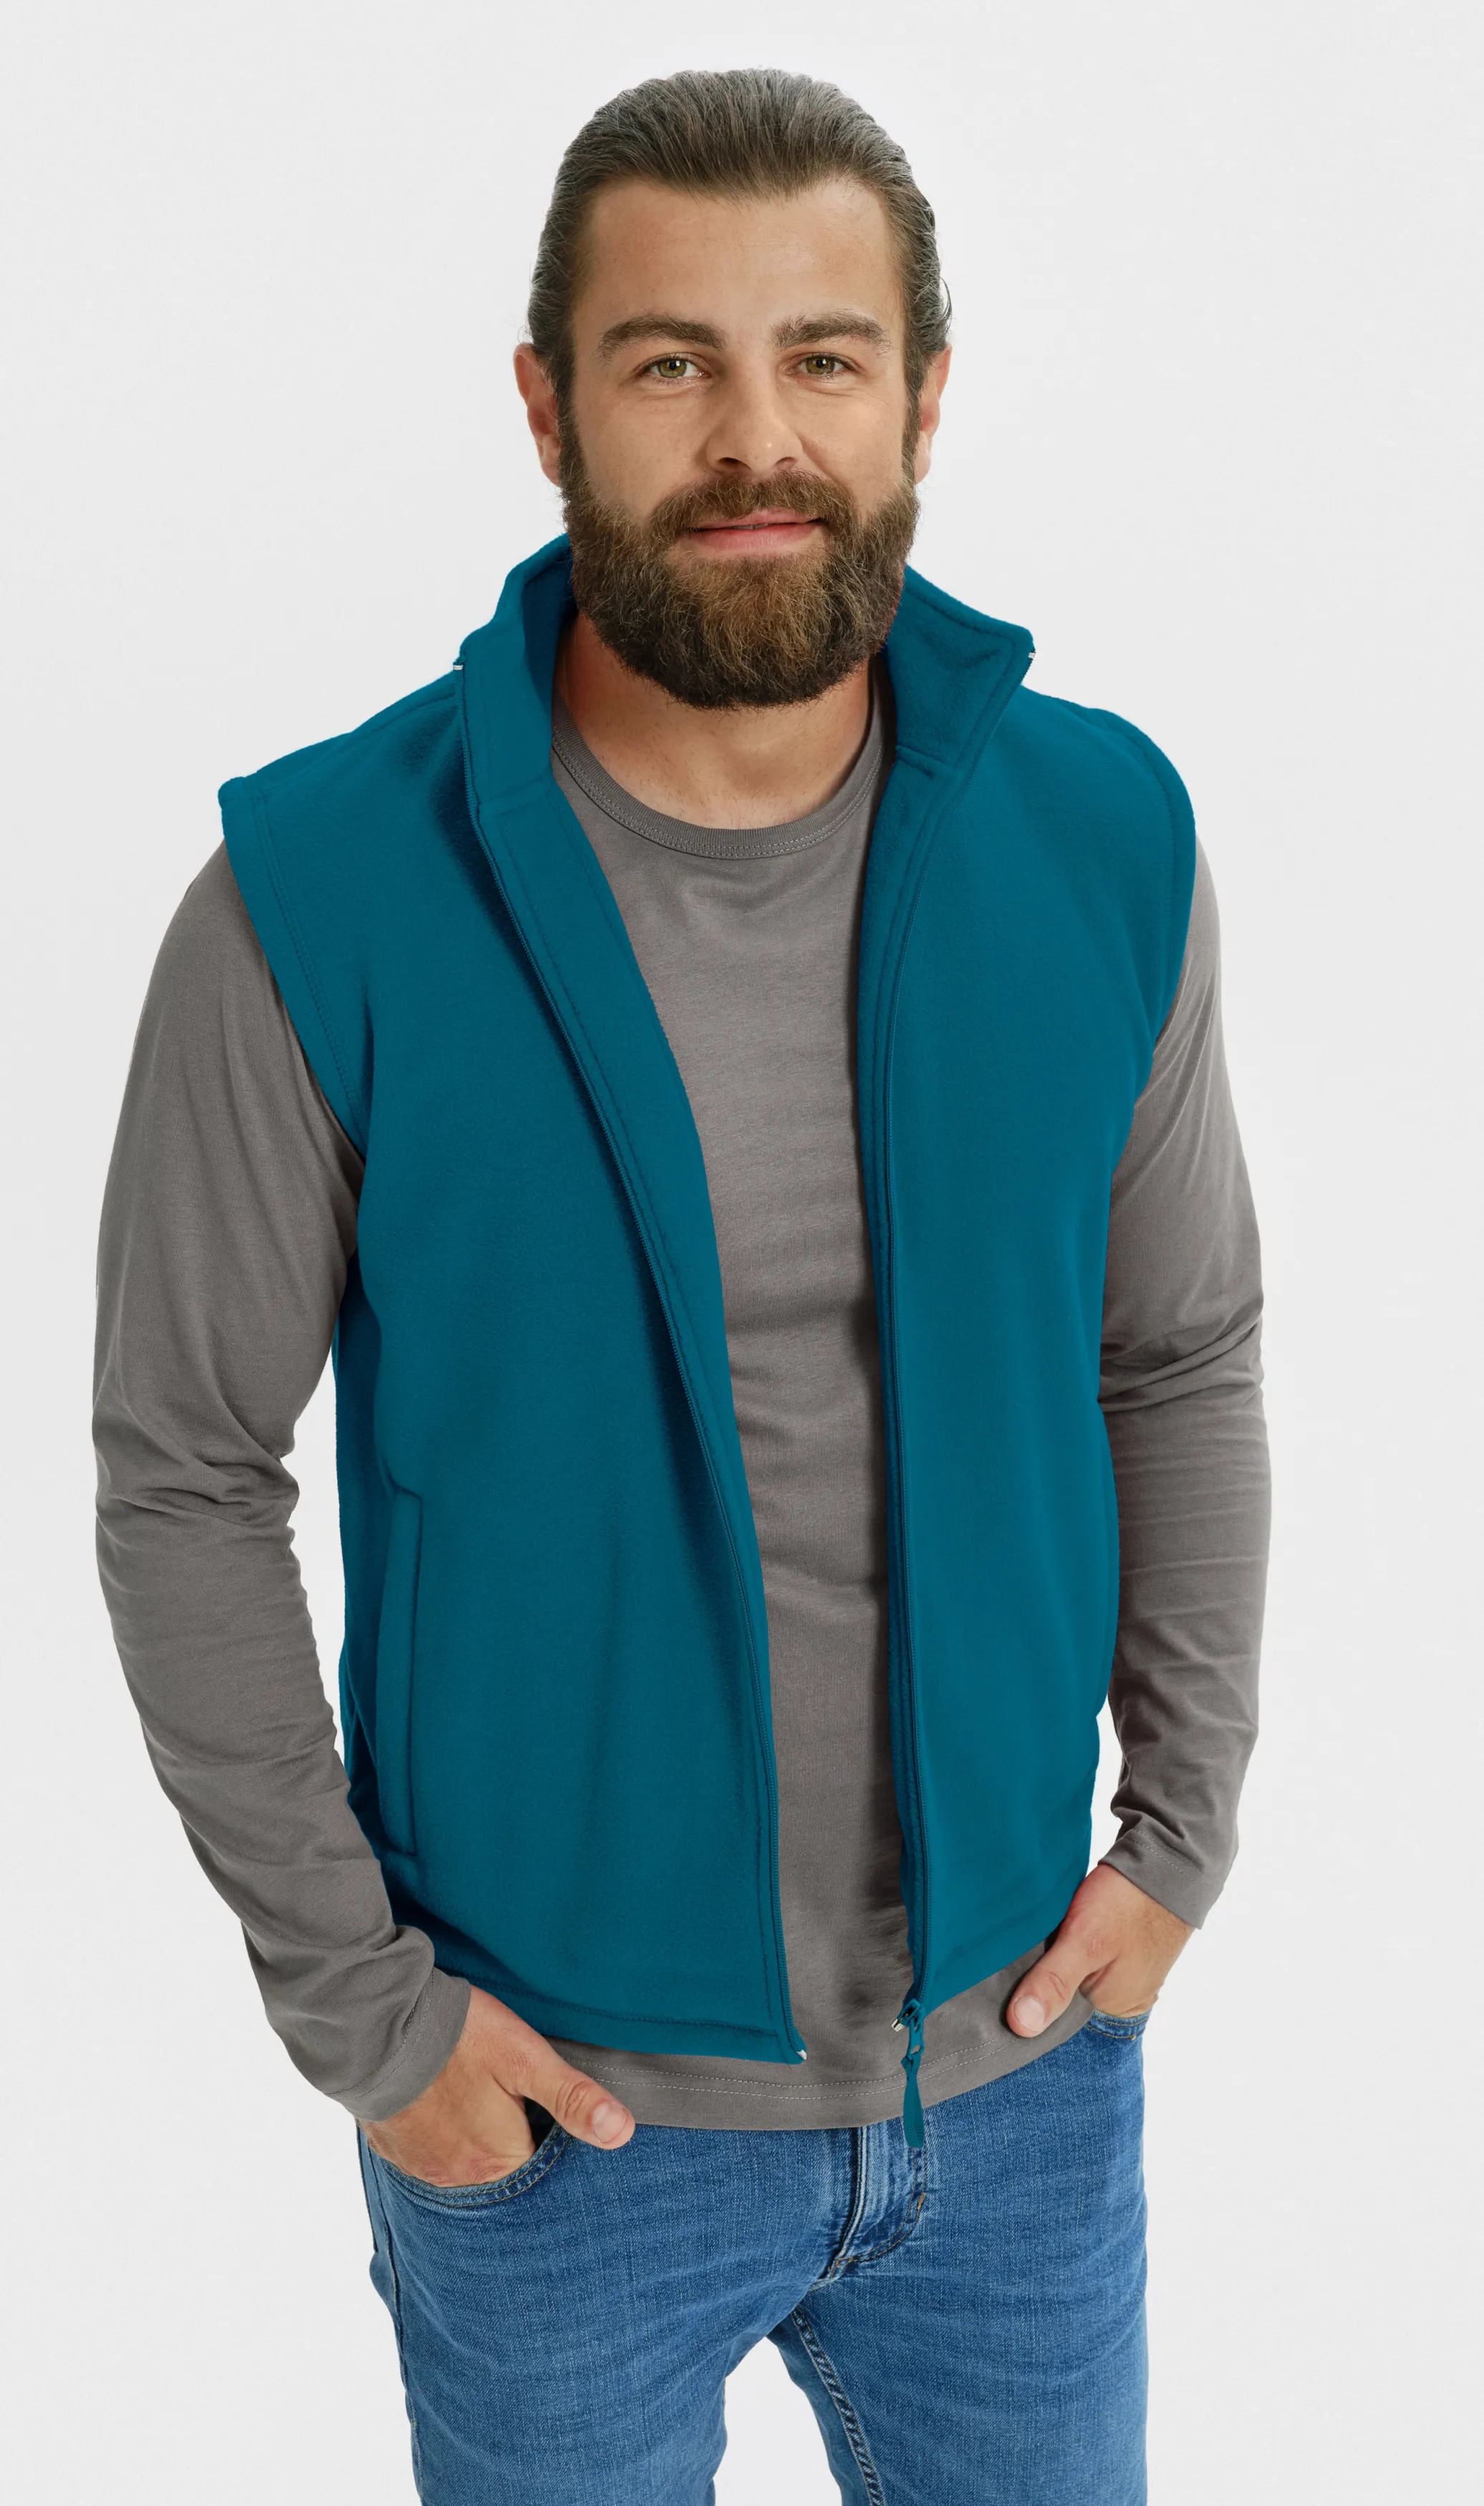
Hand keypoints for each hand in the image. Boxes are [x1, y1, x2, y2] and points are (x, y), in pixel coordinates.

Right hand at [361, 1984, 634, 2185]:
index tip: (539, 2103)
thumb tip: (622, 2132)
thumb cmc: (458, 2037)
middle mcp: (460, 2177)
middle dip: (510, 2135)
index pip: (542, 2164)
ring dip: (473, 2135)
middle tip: (504, 2091)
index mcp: (499, 2160)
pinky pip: (428, 2152)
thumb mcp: (526, 2057)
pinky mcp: (394, 2150)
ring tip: (473, 2092)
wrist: (378, 2024)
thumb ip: (573, 2097)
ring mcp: (422, 2167)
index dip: (547, 2131)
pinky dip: (438, 2133)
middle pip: (502, 2164)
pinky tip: (441, 2101)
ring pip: (464, 2160)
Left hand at [1007, 1863, 1192, 2037]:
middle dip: (1041, 1967)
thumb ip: (1054, 1982)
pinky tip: (1063, 1918)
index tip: (1004, 1965)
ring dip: (1055, 1947)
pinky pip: (1086, 1948)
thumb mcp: (1085, 1942)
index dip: (1026, 1991)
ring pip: (1072, 1965)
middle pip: (1063, 1988)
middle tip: (1026, 1936)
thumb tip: (1021, 2026)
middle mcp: (1122, 1994)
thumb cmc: (1130, 1901)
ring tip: (1045, 1925)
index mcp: (1113, 2006)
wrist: (1171, 1857)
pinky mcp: (1124, 1944)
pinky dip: (1071, 1935)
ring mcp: (1126, 1968)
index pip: (1054, 2011)